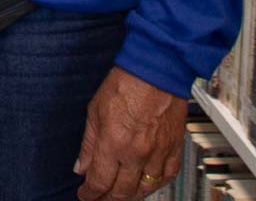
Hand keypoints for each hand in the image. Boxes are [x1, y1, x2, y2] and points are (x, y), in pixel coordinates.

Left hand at [75, 68, 185, 200]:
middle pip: (122, 192)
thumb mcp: (95, 111)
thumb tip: (81, 167)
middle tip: (99, 198)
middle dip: (107, 199)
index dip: (90, 194)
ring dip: (130, 196)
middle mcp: (137, 153)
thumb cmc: (126, 83)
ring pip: (145, 189)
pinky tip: (146, 184)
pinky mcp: (174, 148)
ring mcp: (158, 153)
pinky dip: (156, 185)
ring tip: (120, 195)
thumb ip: (88, 144)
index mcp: (114, 143)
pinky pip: (167, 177)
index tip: (85, 195)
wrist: (157, 68)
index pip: (100, 183)